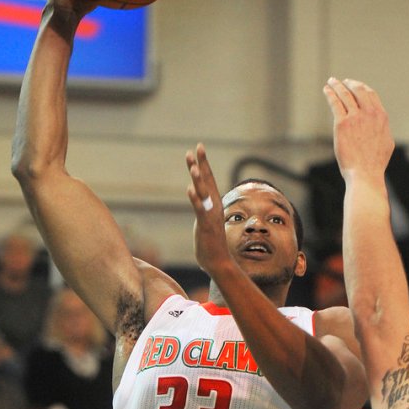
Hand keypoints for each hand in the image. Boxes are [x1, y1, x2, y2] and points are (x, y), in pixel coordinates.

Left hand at [186, 143, 232, 279]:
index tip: (198, 148)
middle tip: (198, 147)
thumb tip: (196, 198)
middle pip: (208, 181)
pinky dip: (195, 200)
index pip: (208, 179)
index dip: (203, 163)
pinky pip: (200, 210)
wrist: (218, 262)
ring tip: (193, 166)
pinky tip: (189, 189)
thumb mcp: (205, 221)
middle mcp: (214, 206)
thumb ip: (201, 209)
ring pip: (204, 193)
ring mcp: (210, 215)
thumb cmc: (210, 244)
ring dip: (198, 179)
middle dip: (202, 164)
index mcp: (214, 204)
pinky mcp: (205, 225)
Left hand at [323, 78, 393, 182]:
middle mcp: (369, 114)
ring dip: (337, 85)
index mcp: (381, 117)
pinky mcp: (342, 124)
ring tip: (331, 82)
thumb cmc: (375, 163)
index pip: (371, 94)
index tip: (354, 86)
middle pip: (358, 90)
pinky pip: (335, 102)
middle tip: (342, 82)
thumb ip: (383, 130)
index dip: (361, 87)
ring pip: (345, 94)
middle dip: (349, 83)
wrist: (365, 174)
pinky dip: (330, 93)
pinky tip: (327, 90)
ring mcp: (355, 117)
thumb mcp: (387, 143)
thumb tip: (380, 126)